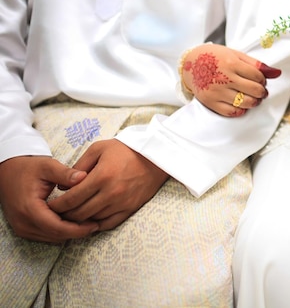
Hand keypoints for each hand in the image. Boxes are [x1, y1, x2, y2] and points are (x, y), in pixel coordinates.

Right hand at [0, 156, 97, 242]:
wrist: (8, 171)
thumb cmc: (28, 168)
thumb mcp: (48, 166)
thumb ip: (65, 173)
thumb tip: (84, 177)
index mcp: (29, 208)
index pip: (57, 227)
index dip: (78, 229)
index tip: (95, 224)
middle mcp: (23, 222)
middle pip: (55, 235)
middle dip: (77, 232)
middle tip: (96, 224)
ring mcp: (21, 227)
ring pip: (51, 238)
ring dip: (69, 233)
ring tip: (88, 223)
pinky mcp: (23, 228)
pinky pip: (46, 235)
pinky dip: (60, 231)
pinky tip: (74, 222)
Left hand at [47, 139, 168, 230]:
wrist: (155, 157)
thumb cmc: (126, 150)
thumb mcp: (99, 149)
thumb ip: (79, 166)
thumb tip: (63, 185)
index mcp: (101, 176)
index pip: (72, 199)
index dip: (57, 205)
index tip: (50, 205)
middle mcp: (111, 193)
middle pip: (80, 213)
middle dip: (65, 215)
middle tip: (57, 213)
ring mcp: (122, 203)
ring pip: (93, 220)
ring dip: (80, 220)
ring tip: (71, 216)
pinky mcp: (130, 208)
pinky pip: (109, 223)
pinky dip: (96, 224)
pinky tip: (90, 219)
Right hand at [181, 44, 281, 116]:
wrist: (189, 64)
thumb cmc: (215, 57)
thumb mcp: (235, 54)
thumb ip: (256, 64)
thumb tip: (277, 73)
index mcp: (231, 63)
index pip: (258, 77)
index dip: (263, 80)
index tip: (261, 80)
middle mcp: (224, 78)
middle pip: (254, 91)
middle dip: (262, 92)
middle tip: (260, 91)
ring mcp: (217, 92)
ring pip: (246, 103)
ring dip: (254, 102)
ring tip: (253, 98)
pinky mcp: (211, 103)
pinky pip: (232, 112)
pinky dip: (241, 110)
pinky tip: (242, 105)